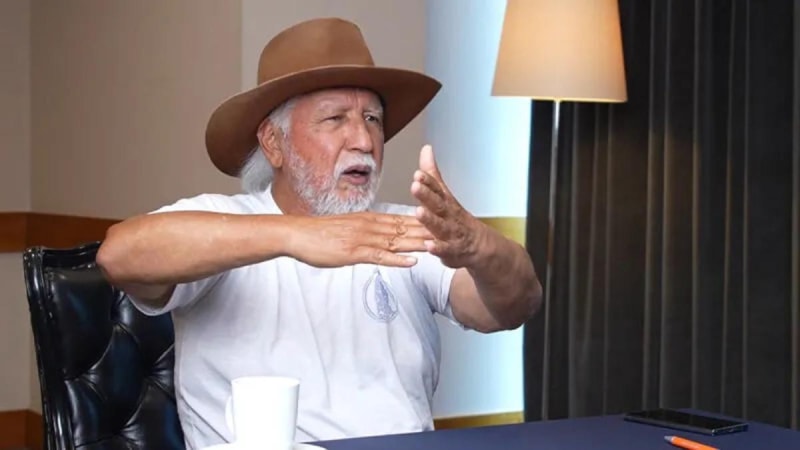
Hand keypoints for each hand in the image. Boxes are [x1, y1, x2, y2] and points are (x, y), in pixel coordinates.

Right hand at [288, 211, 432, 267]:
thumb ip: (365, 231)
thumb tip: (378, 234)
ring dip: (419, 244)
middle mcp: (370, 226)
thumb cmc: (319, 234)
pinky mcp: (354, 252)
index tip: (442, 223)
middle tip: (451, 233)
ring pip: (397, 241)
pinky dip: (397, 260)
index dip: (423, 222)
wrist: (298, 234)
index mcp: (369, 220)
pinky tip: (412, 263)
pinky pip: (380, 257)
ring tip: (441, 246)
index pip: (401, 220)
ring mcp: (363, 239)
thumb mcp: (347, 229)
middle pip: (405, 229)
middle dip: (429, 231)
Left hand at [410, 145, 483, 267]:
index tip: (418, 173)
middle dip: (427, 195)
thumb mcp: (445, 195)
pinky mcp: (452, 252)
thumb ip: (433, 175)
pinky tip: (428, 245)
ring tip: (419, 212)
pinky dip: (438, 248)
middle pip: (438, 204)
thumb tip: (426, 149)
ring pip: (440, 226)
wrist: (481, 245)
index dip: (428, 181)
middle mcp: (449, 216)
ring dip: (430, 219)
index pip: (437, 188)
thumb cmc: (457, 218)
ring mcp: (452, 234)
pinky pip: (445, 250)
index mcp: (446, 202)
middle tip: (416, 186)